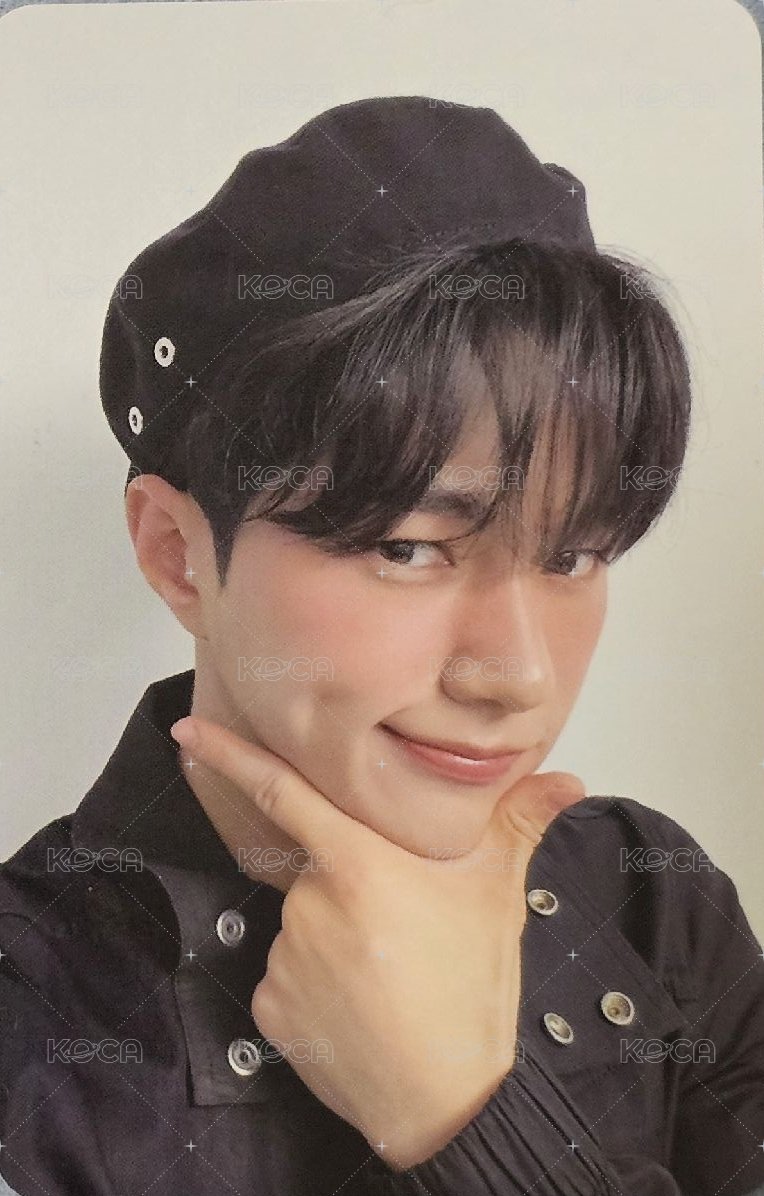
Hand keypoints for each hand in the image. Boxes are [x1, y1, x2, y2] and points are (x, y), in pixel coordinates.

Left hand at [169, 715, 584, 1169]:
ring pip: (303, 923)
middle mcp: (309, 902)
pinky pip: (287, 974)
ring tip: (387, 972)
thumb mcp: (499, 893)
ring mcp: (285, 957)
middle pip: (317, 868)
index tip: (188, 732)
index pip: (282, 792)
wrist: (446, 1100)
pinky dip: (316, 980)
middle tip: (400, 926)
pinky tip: (358, 1002)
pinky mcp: (270, 1006)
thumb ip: (522, 821)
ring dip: (334, 934)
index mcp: (358, 862)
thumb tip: (570, 779)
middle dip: (350, 884)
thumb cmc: (472, 986)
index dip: (231, 756)